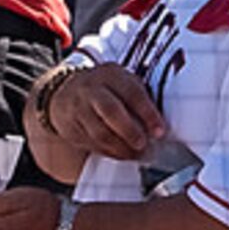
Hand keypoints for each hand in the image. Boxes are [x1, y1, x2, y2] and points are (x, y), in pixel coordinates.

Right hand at [36, 62, 167, 161]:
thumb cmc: (107, 90)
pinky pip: (92, 144)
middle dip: (130, 131)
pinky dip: (110, 152)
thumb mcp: (122, 83)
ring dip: (121, 147)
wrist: (68, 92)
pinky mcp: (71, 127)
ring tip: (137, 155)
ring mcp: (78, 108)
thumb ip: (140, 98)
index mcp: (111, 74)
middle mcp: (91, 88)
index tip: (160, 131)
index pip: (131, 92)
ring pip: (100, 132)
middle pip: (111, 111)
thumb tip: (160, 126)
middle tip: (144, 145)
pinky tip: (122, 155)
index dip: (147, 113)